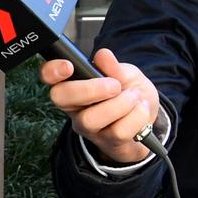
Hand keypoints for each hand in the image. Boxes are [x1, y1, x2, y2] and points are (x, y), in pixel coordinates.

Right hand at [40, 48, 158, 164]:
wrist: (149, 121)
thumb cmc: (130, 94)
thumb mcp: (127, 74)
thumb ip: (115, 67)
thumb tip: (102, 55)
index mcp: (73, 84)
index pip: (48, 76)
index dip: (52, 71)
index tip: (69, 66)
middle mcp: (74, 107)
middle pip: (61, 98)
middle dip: (89, 89)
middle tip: (115, 86)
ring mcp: (88, 127)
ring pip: (90, 119)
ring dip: (119, 105)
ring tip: (135, 97)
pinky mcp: (106, 141)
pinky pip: (117, 131)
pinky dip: (137, 116)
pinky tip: (141, 109)